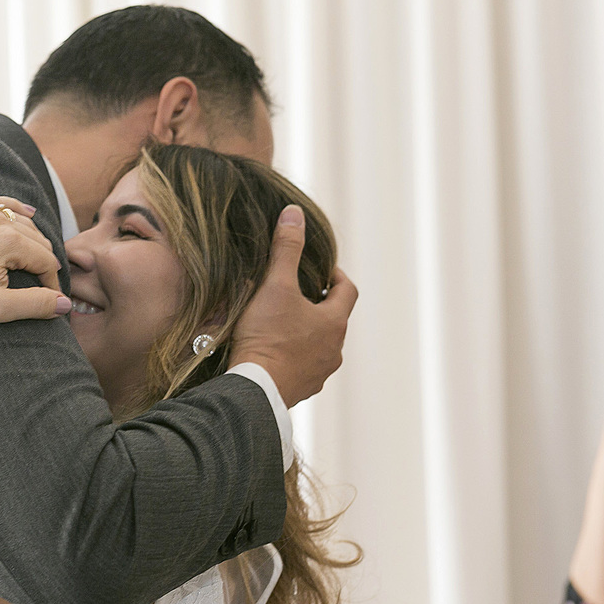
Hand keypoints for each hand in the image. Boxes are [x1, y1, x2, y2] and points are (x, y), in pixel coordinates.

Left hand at [0, 196, 69, 325]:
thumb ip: (36, 305)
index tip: (49, 302)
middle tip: (43, 286)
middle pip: (35, 239)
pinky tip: (26, 213)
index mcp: (8, 240)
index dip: (51, 283)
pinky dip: (12, 208)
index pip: (45, 260)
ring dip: (31, 240)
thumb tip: (66, 305)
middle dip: (43, 262)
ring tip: (38, 261)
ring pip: (18, 221)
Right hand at [229, 205, 357, 406]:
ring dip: (307, 335)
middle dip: (318, 306)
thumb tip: (294, 214)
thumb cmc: (267, 337)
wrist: (255, 389)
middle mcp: (334, 349)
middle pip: (334, 320)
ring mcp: (319, 373)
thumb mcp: (275, 286)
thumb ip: (286, 250)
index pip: (348, 291)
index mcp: (334, 322)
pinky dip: (293, 358)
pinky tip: (273, 354)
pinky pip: (303, 369)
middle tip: (296, 295)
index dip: (337, 277)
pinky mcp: (301, 390)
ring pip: (320, 347)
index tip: (321, 271)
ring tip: (282, 325)